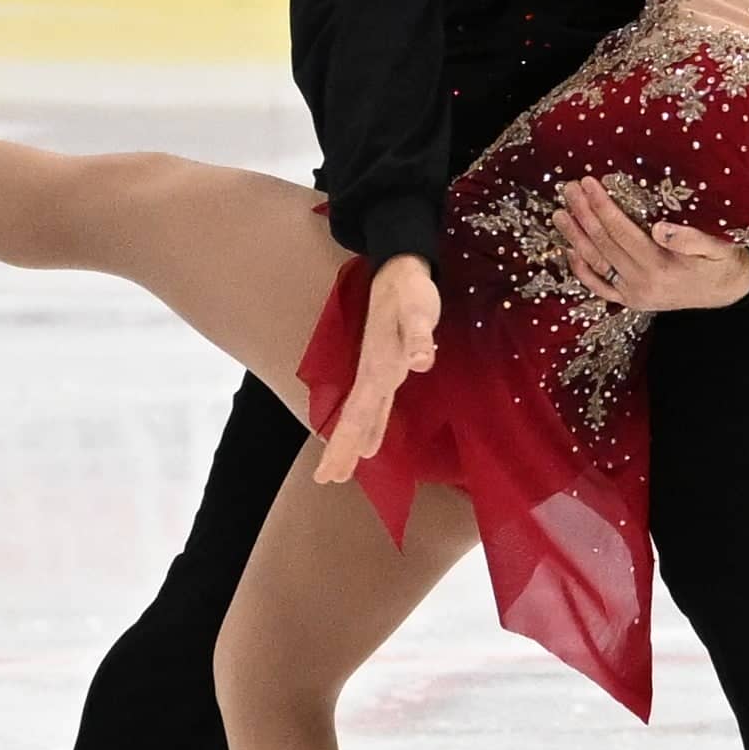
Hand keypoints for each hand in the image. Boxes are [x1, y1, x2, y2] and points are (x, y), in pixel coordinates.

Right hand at [315, 255, 440, 484]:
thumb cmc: (410, 289)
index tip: (329, 472)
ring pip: (363, 414)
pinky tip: (370, 442)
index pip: (359, 412)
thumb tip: (422, 361)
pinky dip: (372, 426)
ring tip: (339, 472)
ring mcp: (379, 371)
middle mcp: (375, 373)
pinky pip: (376, 405)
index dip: (346, 441)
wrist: (400, 269)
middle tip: (326, 479)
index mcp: (379, 365)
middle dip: (341, 449)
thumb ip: (420, 335)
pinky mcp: (388, 366)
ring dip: (351, 442)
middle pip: (355, 418)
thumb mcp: (418, 308)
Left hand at [554, 177, 748, 313]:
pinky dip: (583, 271)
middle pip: (604, 244)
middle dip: (583, 214)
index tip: (588, 183)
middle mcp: (642, 284)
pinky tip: (571, 251)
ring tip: (560, 214)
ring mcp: (634, 295)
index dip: (602, 206)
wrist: (729, 293)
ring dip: (576, 238)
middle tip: (568, 190)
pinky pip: (600, 287)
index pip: (621, 231)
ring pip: (596, 263)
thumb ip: (690, 239)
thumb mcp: (717, 247)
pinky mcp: (632, 302)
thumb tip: (659, 228)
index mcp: (660, 267)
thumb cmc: (722, 263)